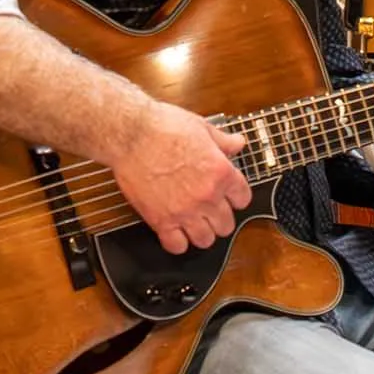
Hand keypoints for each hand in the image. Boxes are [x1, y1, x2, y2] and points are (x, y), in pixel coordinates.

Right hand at [112, 101, 252, 254]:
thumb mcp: (202, 127)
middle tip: (210, 210)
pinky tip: (174, 231)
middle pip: (226, 225)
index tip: (229, 196)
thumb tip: (237, 143)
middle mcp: (207, 196)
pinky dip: (177, 242)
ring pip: (205, 240)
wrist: (131, 134)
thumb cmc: (163, 127)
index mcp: (221, 172)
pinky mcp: (160, 220)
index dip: (236, 197)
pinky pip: (176, 246)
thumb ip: (223, 141)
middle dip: (220, 218)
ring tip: (194, 223)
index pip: (243, 199)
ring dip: (201, 232)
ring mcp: (184, 211)